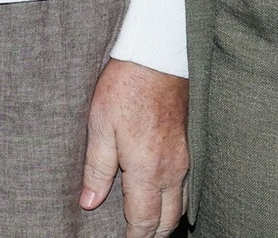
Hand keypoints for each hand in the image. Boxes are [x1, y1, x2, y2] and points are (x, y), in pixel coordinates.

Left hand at [78, 58, 188, 237]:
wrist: (157, 58)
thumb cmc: (124, 88)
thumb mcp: (100, 126)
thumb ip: (96, 169)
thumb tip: (89, 203)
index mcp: (147, 170)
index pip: (144, 221)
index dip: (133, 237)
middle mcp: (171, 170)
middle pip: (167, 220)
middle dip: (152, 233)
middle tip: (133, 235)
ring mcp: (184, 159)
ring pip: (180, 204)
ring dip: (165, 218)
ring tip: (146, 222)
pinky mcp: (188, 146)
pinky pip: (187, 186)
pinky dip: (175, 200)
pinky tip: (161, 195)